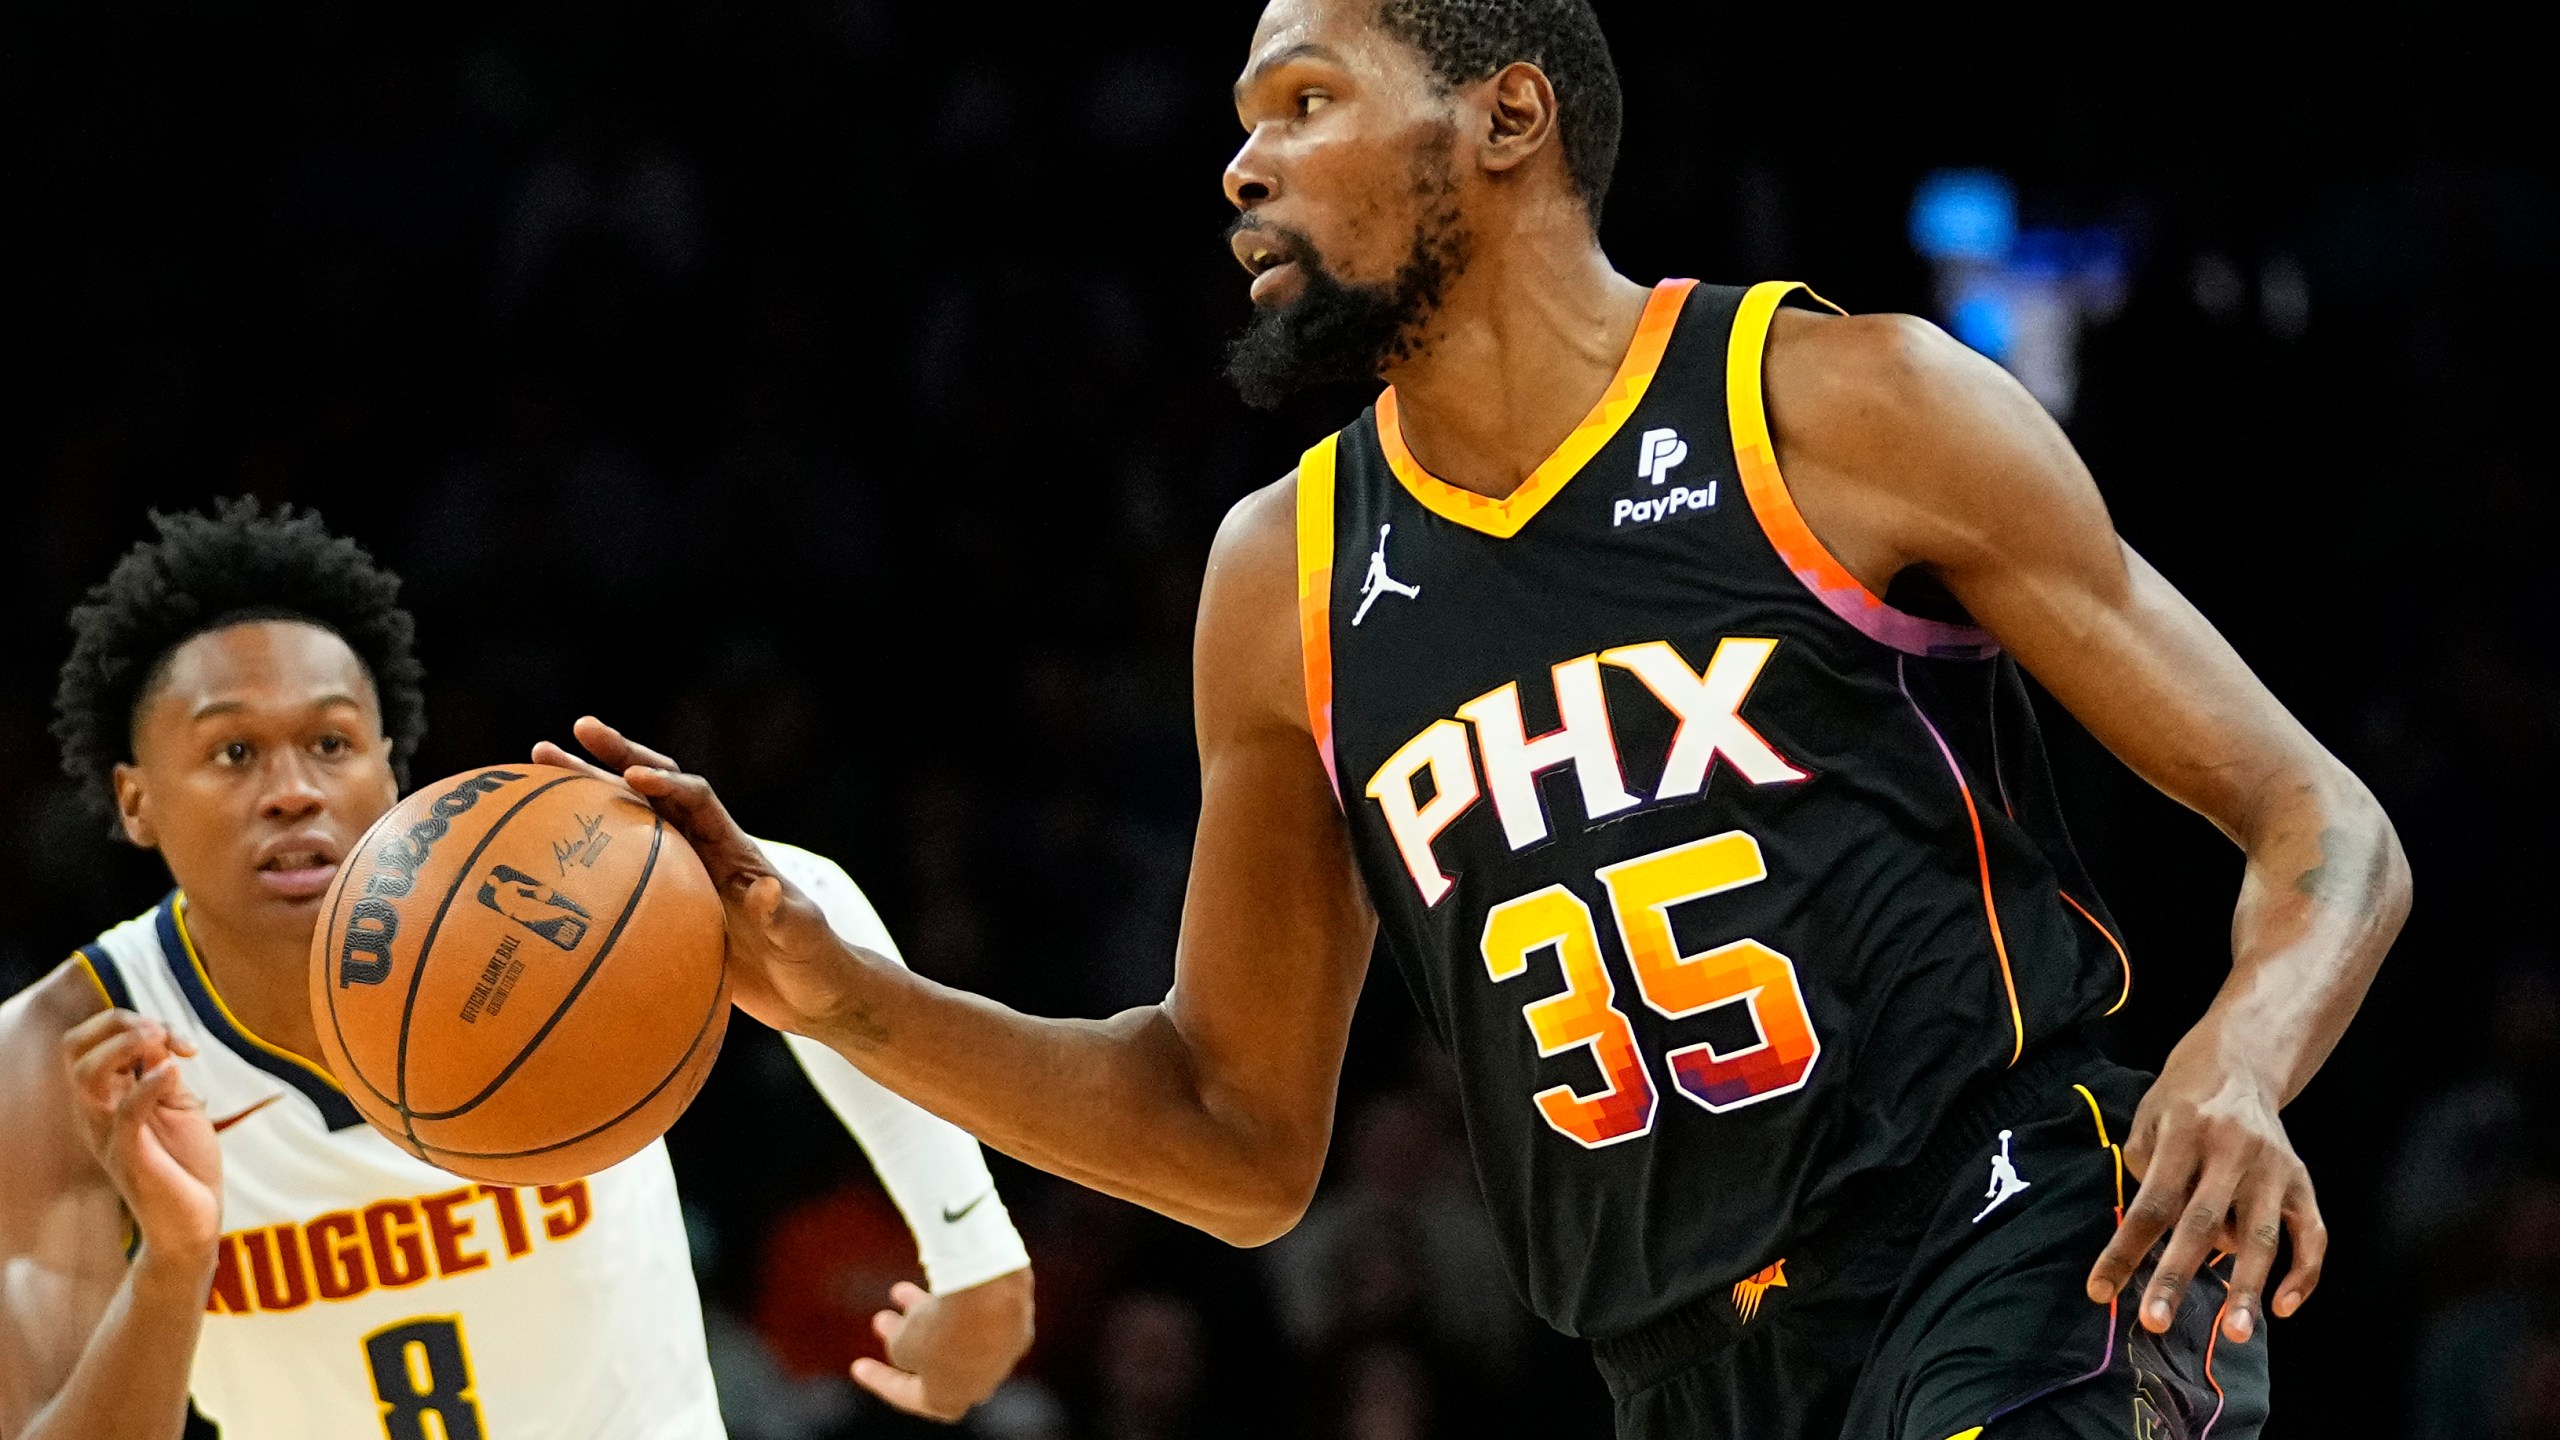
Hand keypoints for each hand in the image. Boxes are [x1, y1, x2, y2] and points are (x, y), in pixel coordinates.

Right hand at [61, 1010, 222, 1261]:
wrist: (194, 1220)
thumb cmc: (185, 1163)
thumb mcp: (177, 1105)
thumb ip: (163, 1072)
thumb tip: (158, 1036)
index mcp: (106, 1097)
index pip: (87, 1042)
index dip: (128, 1023)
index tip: (179, 1037)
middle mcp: (97, 1112)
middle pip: (74, 1050)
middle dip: (116, 1023)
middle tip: (161, 1030)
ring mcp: (109, 1134)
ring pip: (87, 1076)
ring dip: (125, 1046)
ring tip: (161, 1038)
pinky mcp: (130, 1156)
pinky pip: (124, 1115)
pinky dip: (147, 1085)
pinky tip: (173, 1069)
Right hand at [532, 717, 876, 1037]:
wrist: (806, 988)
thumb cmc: (811, 959)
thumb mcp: (802, 938)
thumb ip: (784, 916)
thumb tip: (764, 889)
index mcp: (735, 848)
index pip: (699, 800)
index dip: (669, 786)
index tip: (633, 777)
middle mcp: (705, 847)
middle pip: (656, 789)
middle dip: (619, 756)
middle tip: (578, 728)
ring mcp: (682, 869)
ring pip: (627, 818)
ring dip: (588, 788)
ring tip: (537, 761)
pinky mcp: (666, 897)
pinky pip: (616, 865)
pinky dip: (581, 848)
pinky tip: (536, 842)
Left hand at [852, 1270, 1035, 1421]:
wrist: (990, 1294)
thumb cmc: (942, 1327)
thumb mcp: (905, 1344)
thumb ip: (904, 1348)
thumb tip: (910, 1339)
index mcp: (951, 1400)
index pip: (910, 1396)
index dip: (881, 1381)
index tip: (857, 1366)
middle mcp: (980, 1382)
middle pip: (935, 1364)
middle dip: (905, 1341)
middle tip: (880, 1320)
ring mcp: (1002, 1352)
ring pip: (957, 1335)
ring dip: (926, 1316)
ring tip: (898, 1291)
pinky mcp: (1016, 1321)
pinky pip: (979, 1315)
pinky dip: (954, 1303)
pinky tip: (938, 1282)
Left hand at [2085, 1039, 2324, 1344]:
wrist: (2240, 1064)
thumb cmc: (2181, 1103)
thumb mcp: (2147, 1120)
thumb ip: (2145, 1174)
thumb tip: (2159, 1239)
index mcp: (2184, 1134)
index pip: (2150, 1202)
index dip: (2125, 1249)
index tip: (2100, 1290)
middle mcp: (2232, 1151)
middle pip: (2201, 1224)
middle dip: (2175, 1275)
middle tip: (2153, 1322)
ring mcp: (2273, 1168)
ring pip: (2262, 1237)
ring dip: (2246, 1287)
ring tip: (2232, 1333)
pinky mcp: (2302, 1182)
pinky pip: (2312, 1236)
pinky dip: (2303, 1274)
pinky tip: (2283, 1307)